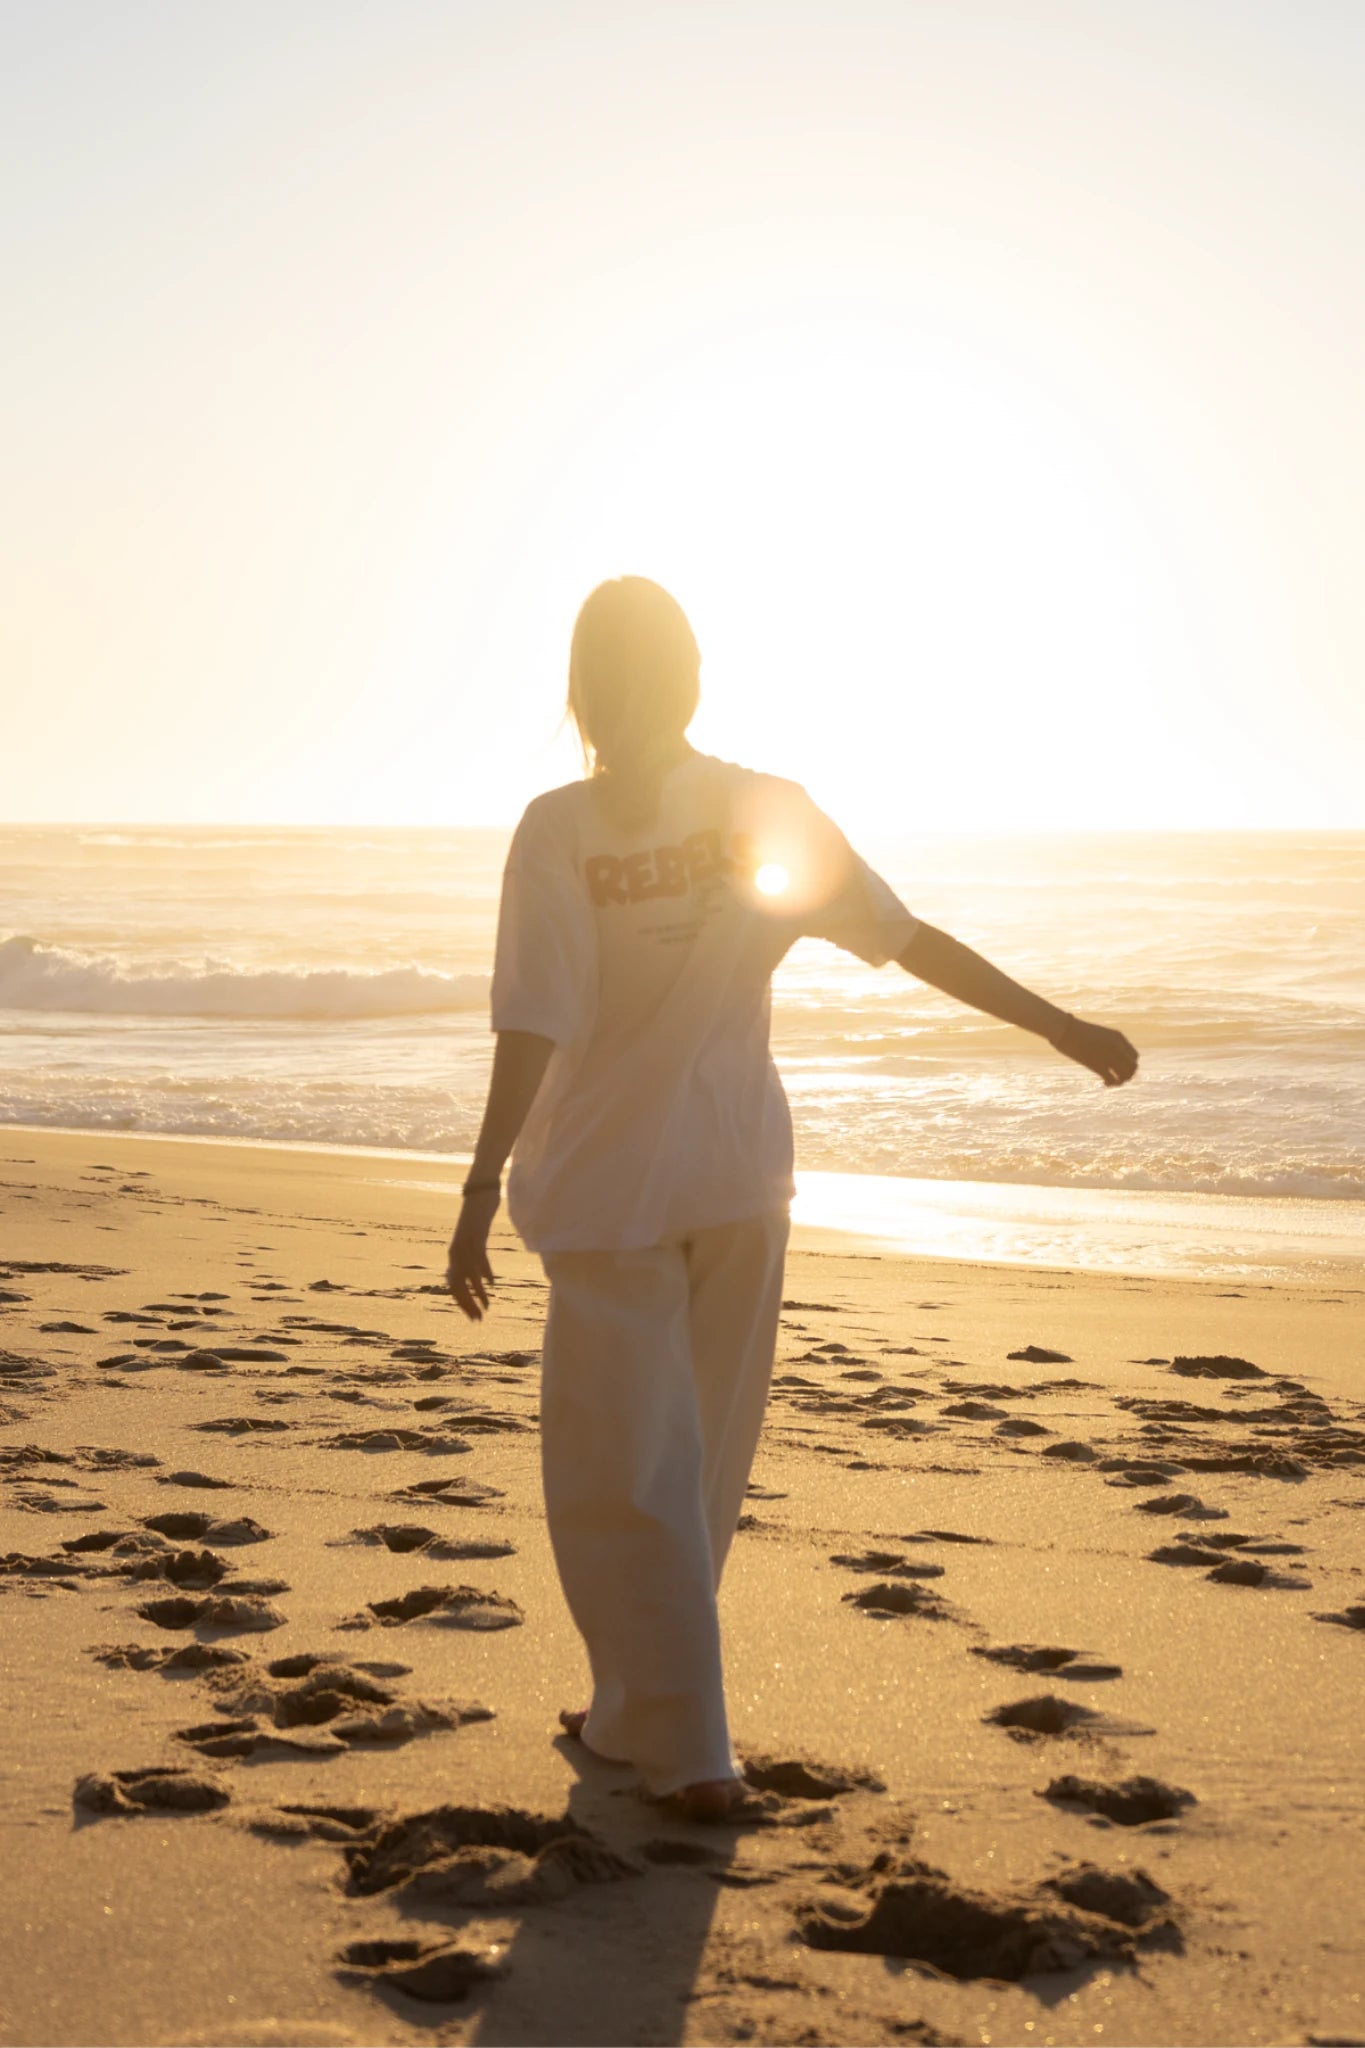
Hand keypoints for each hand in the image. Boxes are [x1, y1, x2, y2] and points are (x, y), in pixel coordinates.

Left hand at [446, 1188, 500, 1319]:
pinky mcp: (476, 1234)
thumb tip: (472, 1273)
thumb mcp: (472, 1239)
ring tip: (486, 1306)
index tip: (473, 1316)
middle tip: (478, 1318)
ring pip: (467, 1274)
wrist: (479, 1190)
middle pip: (457, 1284)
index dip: (461, 1302)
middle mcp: (456, 1251)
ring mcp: (465, 1243)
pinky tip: (491, 1283)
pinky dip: (484, 1271)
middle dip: (467, 1303)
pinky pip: (478, 1257)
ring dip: (476, 1292)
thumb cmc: (477, 1216)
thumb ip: (470, 1255)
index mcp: (454, 1254)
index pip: (453, 1285)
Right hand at [1051, 1015, 1138, 1087]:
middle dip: (1127, 1075)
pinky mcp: (1098, 1065)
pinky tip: (1104, 1083)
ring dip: (1120, 1081)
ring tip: (1111, 1082)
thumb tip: (1110, 1055)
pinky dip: (1110, 1084)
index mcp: (1118, 1037)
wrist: (1066, 1029)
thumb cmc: (1078, 1030)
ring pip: (1125, 1075)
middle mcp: (1117, 1047)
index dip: (1129, 1065)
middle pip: (1133, 1068)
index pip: (1135, 1057)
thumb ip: (1107, 1043)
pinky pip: (1112, 1080)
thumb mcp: (1098, 1034)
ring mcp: (1109, 1056)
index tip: (1120, 1068)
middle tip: (1117, 1077)